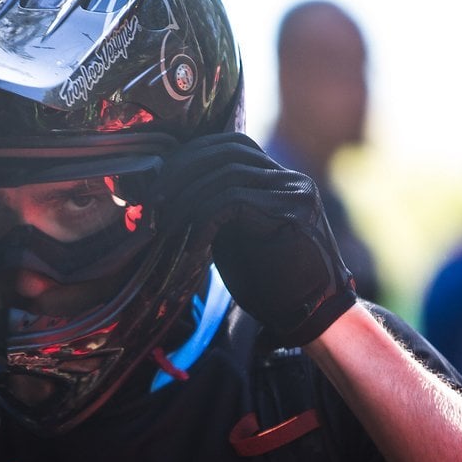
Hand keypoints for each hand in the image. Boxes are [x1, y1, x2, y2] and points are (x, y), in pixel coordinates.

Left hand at [156, 133, 355, 344]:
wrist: (309, 316)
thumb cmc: (270, 284)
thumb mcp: (237, 238)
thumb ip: (218, 210)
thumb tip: (171, 196)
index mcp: (278, 180)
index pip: (231, 146)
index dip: (191, 157)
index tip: (159, 184)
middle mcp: (290, 179)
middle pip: (227, 151)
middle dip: (182, 171)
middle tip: (153, 201)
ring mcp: (294, 193)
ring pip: (227, 173)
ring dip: (188, 198)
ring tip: (166, 225)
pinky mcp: (292, 214)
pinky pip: (233, 201)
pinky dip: (204, 220)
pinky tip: (194, 247)